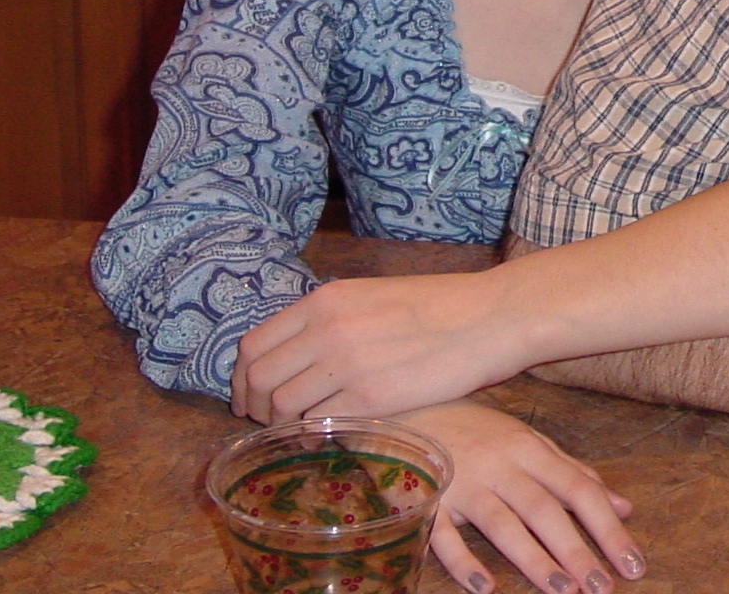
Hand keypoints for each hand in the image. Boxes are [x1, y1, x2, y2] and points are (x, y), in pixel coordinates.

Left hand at [232, 270, 532, 423]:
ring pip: (283, 407)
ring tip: (298, 429)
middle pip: (259, 378)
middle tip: (265, 420)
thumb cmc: (438, 305)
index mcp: (325, 301)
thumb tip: (298, 354)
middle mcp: (326, 330)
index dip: (243, 376)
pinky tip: (329, 432)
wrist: (485, 318)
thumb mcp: (371, 295)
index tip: (250, 394)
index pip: (253, 344)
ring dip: (283, 424)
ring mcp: (346, 366)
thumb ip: (331, 319)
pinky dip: (316, 433)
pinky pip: (319, 424)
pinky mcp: (369, 399)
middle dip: (253, 406)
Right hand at [393, 399, 643, 593]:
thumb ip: (573, 474)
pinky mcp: (426, 499)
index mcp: (529, 449)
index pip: (578, 490)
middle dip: (576, 550)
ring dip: (533, 558)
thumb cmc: (475, 430)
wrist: (405, 406)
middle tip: (602, 588)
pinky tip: (485, 587)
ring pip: (502, 522)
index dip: (607, 527)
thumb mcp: (527, 442)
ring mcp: (462, 482)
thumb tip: (623, 506)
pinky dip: (463, 559)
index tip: (632, 563)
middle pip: (544, 509)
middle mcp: (500, 464)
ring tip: (562, 591)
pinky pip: (443, 533)